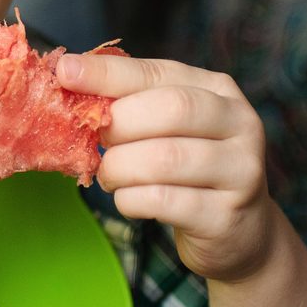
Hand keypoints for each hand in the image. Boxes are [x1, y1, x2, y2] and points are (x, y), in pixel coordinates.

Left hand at [57, 53, 273, 284]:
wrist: (241, 233)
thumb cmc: (191, 171)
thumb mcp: (169, 129)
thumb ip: (131, 103)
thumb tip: (69, 78)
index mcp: (219, 90)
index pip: (158, 73)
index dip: (108, 74)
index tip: (65, 73)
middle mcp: (239, 123)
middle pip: (170, 109)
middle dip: (119, 124)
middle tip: (97, 141)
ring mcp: (240, 170)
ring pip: (164, 158)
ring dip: (119, 168)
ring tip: (110, 176)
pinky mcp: (226, 215)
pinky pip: (162, 200)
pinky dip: (131, 200)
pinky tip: (130, 200)